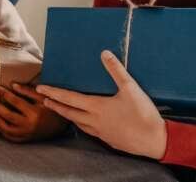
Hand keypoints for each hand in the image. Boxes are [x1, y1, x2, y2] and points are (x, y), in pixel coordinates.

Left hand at [0, 82, 67, 142]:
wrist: (62, 126)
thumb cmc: (52, 109)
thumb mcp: (43, 98)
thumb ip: (28, 91)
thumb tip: (13, 85)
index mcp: (35, 113)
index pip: (15, 102)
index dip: (4, 94)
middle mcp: (30, 125)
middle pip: (8, 116)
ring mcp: (28, 134)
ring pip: (7, 129)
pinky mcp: (27, 139)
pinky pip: (11, 138)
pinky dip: (3, 132)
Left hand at [36, 50, 166, 158]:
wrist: (155, 141)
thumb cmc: (143, 114)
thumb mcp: (131, 88)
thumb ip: (116, 70)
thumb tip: (105, 53)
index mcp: (96, 107)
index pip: (68, 98)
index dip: (53, 92)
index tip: (40, 89)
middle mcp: (94, 121)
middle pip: (69, 112)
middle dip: (55, 105)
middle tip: (45, 100)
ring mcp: (101, 132)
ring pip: (78, 123)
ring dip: (68, 115)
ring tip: (62, 110)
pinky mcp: (109, 139)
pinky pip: (90, 131)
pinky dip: (82, 125)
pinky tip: (85, 124)